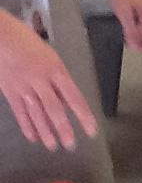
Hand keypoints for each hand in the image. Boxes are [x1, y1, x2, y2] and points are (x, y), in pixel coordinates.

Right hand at [0, 10, 96, 150]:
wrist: (0, 36)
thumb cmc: (28, 41)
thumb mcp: (50, 57)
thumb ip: (59, 80)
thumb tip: (67, 102)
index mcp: (56, 69)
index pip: (74, 97)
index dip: (83, 115)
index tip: (91, 130)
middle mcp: (41, 80)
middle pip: (54, 109)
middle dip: (63, 129)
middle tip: (70, 145)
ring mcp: (24, 87)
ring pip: (36, 113)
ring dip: (46, 132)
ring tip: (53, 146)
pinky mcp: (10, 91)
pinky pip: (20, 112)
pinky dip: (27, 126)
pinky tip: (33, 138)